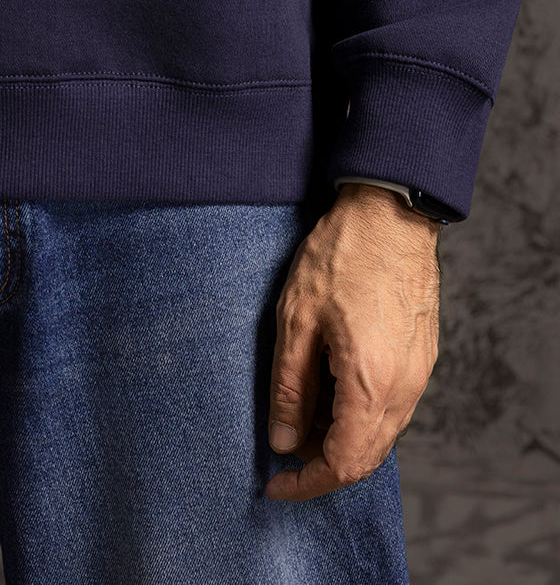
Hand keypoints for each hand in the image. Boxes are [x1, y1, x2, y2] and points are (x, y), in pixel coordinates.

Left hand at [264, 182, 440, 500]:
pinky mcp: (422, 357)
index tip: (275, 482)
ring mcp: (418, 373)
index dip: (306, 482)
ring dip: (340, 439)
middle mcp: (403, 388)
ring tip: (299, 414)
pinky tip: (329, 391)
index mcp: (371, 383)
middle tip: (281, 447)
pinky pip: (392, 407)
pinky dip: (359, 415)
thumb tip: (282, 440)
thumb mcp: (296, 318)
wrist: (390, 213)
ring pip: (380, 434)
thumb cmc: (341, 255)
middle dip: (321, 464)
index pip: (343, 463)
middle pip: (366, 457)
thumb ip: (289, 387)